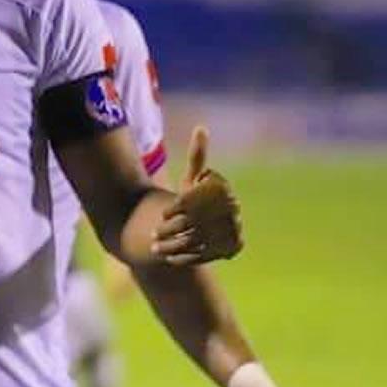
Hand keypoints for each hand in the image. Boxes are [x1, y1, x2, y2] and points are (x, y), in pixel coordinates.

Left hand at [151, 126, 242, 263]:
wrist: (203, 224)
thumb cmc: (193, 199)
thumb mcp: (192, 179)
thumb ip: (197, 156)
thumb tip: (201, 128)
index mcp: (224, 192)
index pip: (198, 201)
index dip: (178, 208)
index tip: (161, 213)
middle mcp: (233, 211)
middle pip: (198, 223)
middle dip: (173, 230)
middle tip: (153, 234)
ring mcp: (233, 231)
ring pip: (201, 240)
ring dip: (176, 246)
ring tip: (156, 248)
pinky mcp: (230, 249)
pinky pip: (208, 255)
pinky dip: (187, 258)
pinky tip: (168, 259)